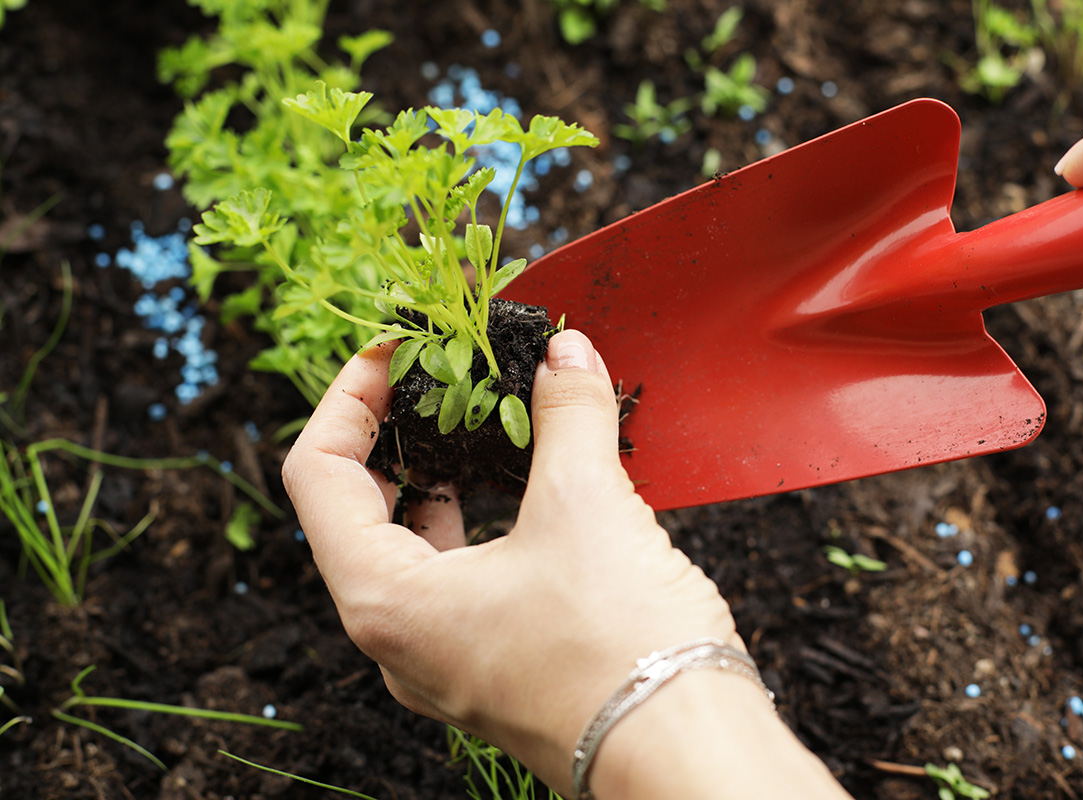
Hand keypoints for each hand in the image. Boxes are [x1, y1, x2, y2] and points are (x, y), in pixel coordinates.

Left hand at [282, 330, 742, 793]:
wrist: (686, 750)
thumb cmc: (620, 647)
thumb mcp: (586, 506)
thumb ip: (566, 415)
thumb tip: (564, 353)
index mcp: (384, 599)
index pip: (317, 473)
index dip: (348, 397)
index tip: (394, 354)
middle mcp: (398, 639)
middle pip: (353, 511)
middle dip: (390, 435)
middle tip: (433, 383)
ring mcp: (444, 660)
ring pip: (407, 549)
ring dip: (434, 479)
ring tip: (474, 427)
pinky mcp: (492, 666)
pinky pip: (455, 580)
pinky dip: (473, 522)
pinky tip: (519, 492)